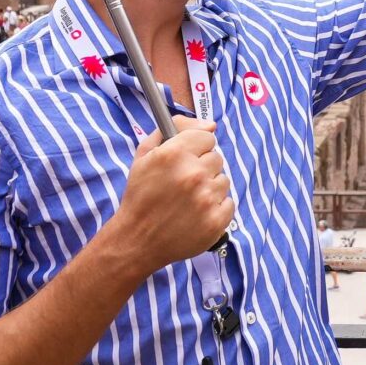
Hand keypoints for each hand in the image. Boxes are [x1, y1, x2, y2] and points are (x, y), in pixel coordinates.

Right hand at [106, 117, 234, 279]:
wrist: (137, 240)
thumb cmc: (141, 196)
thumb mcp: (145, 154)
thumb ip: (175, 128)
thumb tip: (210, 124)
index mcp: (175, 154)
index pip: (207, 136)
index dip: (196, 147)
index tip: (187, 158)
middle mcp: (193, 174)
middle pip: (216, 158)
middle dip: (202, 167)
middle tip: (184, 183)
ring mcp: (207, 199)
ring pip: (223, 180)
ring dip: (210, 188)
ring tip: (188, 200)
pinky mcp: (216, 221)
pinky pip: (228, 202)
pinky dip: (216, 207)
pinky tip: (196, 213)